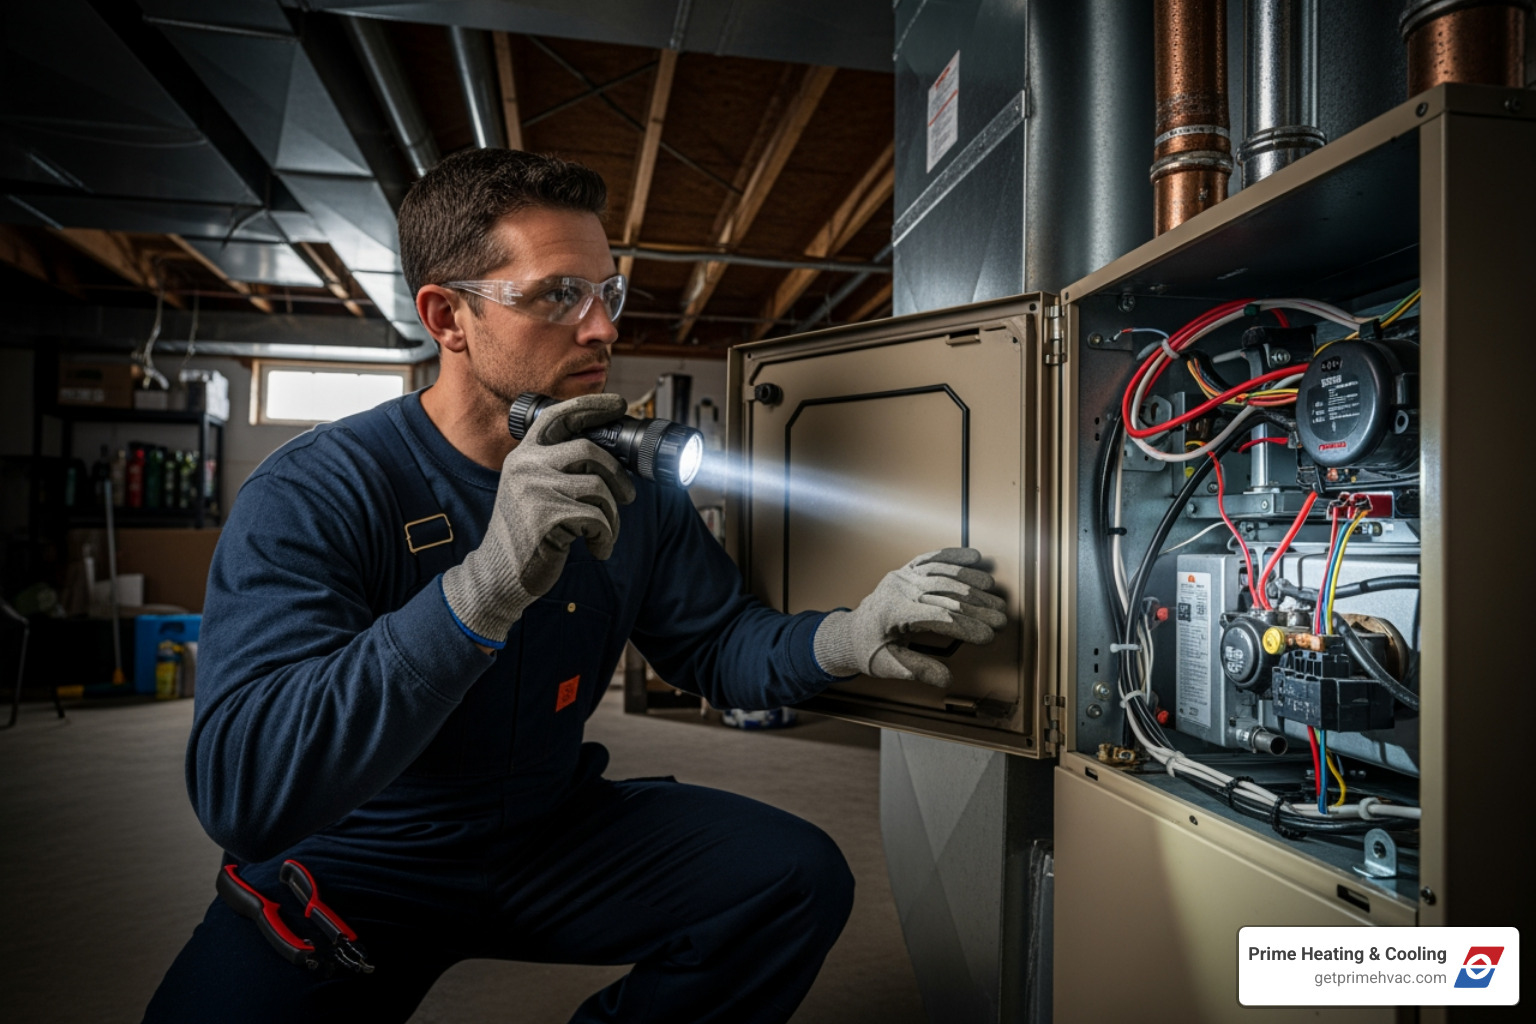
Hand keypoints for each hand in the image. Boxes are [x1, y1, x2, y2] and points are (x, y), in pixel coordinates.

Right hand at [441, 393, 636, 646]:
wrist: (500, 575)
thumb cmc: (525, 534)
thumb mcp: (532, 490)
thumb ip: (556, 468)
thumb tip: (608, 457)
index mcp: (523, 455)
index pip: (559, 416)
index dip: (591, 406)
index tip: (618, 405)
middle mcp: (526, 465)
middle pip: (590, 450)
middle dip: (618, 475)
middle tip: (628, 495)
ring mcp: (535, 489)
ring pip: (598, 487)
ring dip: (612, 515)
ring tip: (603, 533)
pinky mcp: (547, 517)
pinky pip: (597, 518)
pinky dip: (606, 537)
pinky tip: (597, 549)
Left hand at [812, 548, 1006, 686]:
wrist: (850, 632)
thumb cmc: (869, 649)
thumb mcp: (888, 666)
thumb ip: (917, 670)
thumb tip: (946, 679)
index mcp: (893, 612)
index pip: (937, 618)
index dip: (966, 627)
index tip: (988, 636)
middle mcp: (898, 589)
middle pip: (945, 595)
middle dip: (977, 607)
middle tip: (1002, 619)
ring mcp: (902, 576)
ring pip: (942, 575)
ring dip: (972, 583)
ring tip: (996, 593)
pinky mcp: (906, 570)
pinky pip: (932, 559)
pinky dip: (954, 557)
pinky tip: (975, 557)